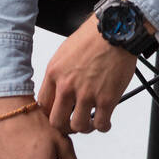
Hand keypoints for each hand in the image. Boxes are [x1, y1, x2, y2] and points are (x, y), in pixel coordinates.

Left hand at [36, 15, 137, 134]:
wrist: (115, 31)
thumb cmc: (92, 37)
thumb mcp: (64, 53)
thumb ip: (59, 73)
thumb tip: (58, 89)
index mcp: (54, 73)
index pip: (43, 105)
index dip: (51, 113)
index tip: (59, 114)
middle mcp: (67, 86)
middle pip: (56, 121)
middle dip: (64, 125)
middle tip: (72, 122)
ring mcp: (87, 94)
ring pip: (78, 127)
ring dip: (84, 127)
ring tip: (90, 121)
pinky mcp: (106, 99)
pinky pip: (101, 124)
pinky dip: (103, 126)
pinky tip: (105, 121)